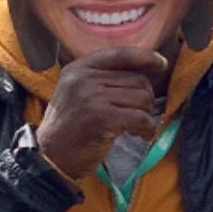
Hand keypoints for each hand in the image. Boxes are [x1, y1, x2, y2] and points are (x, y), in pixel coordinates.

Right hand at [36, 46, 168, 180]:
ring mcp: (92, 96)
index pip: (120, 54)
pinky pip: (141, 118)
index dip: (145, 57)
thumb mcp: (78, 93)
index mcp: (79, 68)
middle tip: (139, 117)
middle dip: (145, 100)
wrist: (51, 157)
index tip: (161, 64)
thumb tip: (144, 72)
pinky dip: (148, 129)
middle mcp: (84, 78)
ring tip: (135, 128)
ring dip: (146, 116)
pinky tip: (140, 136)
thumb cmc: (70, 128)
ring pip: (142, 98)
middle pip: (137, 79)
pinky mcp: (102, 117)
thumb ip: (102, 80)